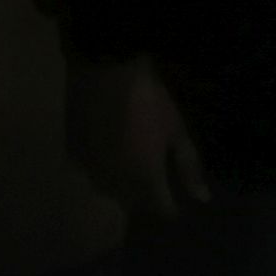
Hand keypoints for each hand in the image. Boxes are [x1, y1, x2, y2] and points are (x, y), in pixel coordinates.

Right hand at [65, 53, 210, 219]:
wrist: (105, 67)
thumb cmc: (148, 99)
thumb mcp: (176, 130)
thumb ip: (188, 167)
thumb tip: (201, 198)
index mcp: (145, 178)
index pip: (161, 209)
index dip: (171, 206)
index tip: (176, 199)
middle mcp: (116, 181)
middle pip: (133, 203)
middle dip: (145, 197)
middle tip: (154, 180)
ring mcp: (91, 167)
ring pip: (108, 190)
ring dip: (121, 186)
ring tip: (130, 170)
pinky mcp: (73, 150)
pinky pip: (88, 172)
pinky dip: (99, 169)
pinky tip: (106, 154)